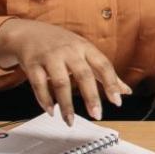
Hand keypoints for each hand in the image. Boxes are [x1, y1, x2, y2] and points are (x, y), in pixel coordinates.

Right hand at [0, 19, 128, 124]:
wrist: (28, 32)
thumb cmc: (61, 44)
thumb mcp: (85, 52)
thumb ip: (104, 72)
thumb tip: (126, 91)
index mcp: (85, 48)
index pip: (103, 65)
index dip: (111, 83)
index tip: (117, 101)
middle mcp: (69, 51)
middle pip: (83, 75)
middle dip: (91, 97)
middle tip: (97, 115)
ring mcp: (50, 57)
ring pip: (60, 83)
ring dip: (66, 104)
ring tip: (70, 120)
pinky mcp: (32, 64)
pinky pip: (38, 84)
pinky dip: (44, 99)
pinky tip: (50, 111)